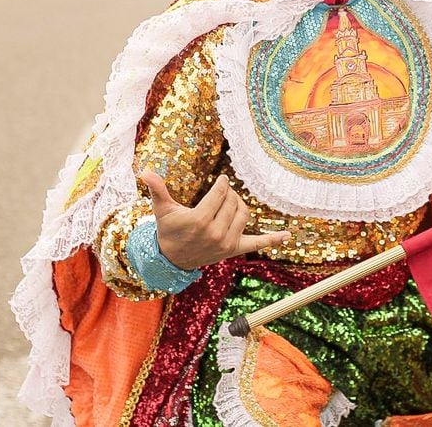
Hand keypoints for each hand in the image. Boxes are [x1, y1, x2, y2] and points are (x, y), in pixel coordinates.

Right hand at [141, 171, 288, 271]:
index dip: (222, 184)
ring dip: (240, 204)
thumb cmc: (168, 229)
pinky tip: (288, 235)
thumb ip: (156, 190)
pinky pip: (257, 243)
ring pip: (244, 214)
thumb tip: (144, 172)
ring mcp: (226, 243)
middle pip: (233, 202)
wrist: (171, 259)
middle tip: (222, 193)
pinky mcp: (234, 250)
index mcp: (199, 221)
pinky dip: (273, 239)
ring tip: (230, 202)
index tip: (221, 181)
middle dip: (230, 193)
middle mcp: (215, 233)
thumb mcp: (162, 209)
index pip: (221, 193)